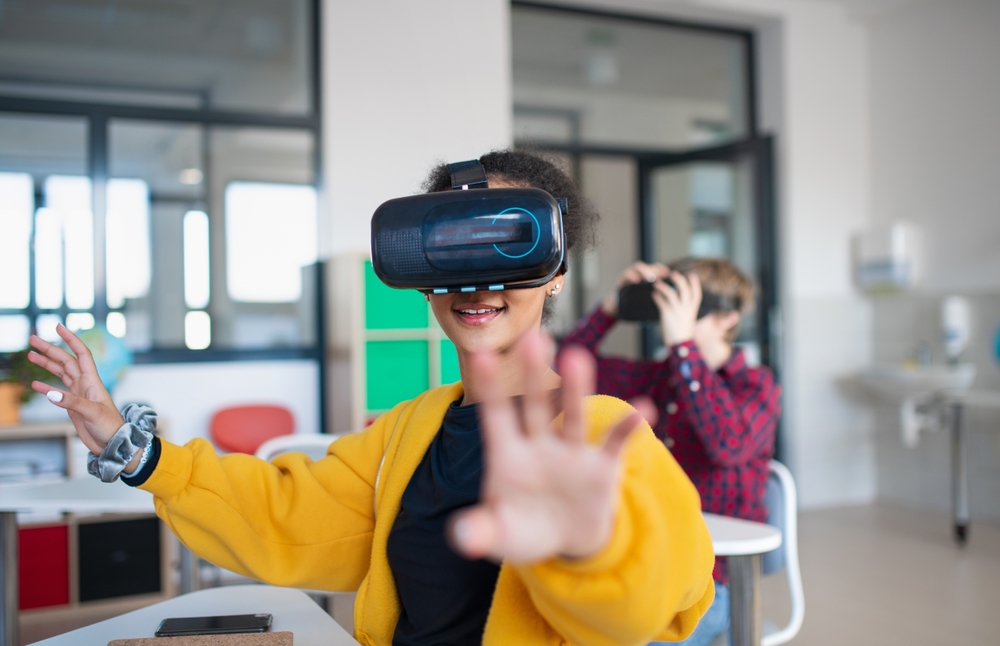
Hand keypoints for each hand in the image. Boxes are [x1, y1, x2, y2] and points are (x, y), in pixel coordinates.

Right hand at [27, 325, 125, 455]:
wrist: (112, 444)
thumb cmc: (110, 426)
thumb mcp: (92, 413)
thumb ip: (72, 402)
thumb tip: (50, 394)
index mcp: (92, 381)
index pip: (81, 354)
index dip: (70, 340)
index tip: (58, 327)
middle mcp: (85, 384)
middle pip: (66, 361)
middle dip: (50, 349)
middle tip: (33, 339)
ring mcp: (79, 394)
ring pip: (60, 373)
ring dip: (46, 364)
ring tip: (31, 355)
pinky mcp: (73, 406)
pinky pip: (57, 392)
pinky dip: (45, 387)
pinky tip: (35, 384)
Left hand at [448, 333, 654, 562]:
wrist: (565, 542)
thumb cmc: (523, 530)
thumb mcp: (498, 535)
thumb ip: (479, 532)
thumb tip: (462, 536)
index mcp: (507, 454)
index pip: (495, 416)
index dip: (489, 388)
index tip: (480, 354)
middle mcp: (539, 444)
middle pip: (535, 406)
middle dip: (532, 374)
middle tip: (532, 337)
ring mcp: (572, 453)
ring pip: (573, 417)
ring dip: (576, 389)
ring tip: (576, 357)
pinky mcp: (602, 467)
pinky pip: (615, 444)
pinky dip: (628, 428)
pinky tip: (642, 409)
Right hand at [602, 261, 669, 315]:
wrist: (618, 306)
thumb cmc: (635, 302)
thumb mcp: (647, 297)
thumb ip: (656, 293)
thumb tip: (670, 295)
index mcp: (646, 276)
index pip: (656, 268)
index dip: (662, 269)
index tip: (668, 273)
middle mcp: (638, 273)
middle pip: (647, 266)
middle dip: (654, 269)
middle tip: (660, 276)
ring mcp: (629, 275)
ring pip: (637, 267)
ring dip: (644, 271)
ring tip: (649, 278)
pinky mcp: (622, 279)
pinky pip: (626, 274)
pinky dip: (631, 276)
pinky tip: (636, 280)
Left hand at [652, 270, 701, 346]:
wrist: (680, 344)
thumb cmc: (682, 332)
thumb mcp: (687, 319)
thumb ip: (684, 308)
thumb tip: (676, 298)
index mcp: (692, 309)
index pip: (697, 294)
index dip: (695, 284)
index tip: (692, 275)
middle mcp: (686, 309)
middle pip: (684, 289)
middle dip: (679, 279)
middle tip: (672, 274)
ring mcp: (677, 311)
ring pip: (671, 293)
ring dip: (663, 286)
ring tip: (657, 283)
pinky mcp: (667, 315)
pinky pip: (661, 302)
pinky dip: (657, 296)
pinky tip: (654, 294)